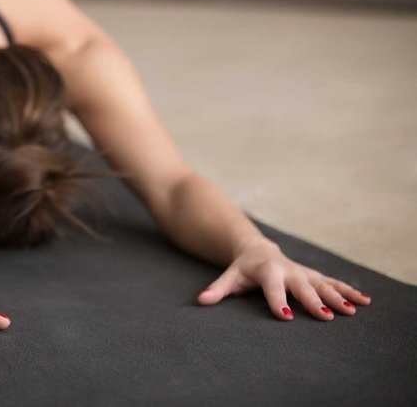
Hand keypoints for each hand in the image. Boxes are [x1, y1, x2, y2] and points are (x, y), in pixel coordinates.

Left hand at [196, 238, 371, 320]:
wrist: (257, 250)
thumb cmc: (243, 268)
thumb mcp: (230, 277)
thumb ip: (217, 289)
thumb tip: (200, 300)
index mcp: (267, 270)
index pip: (272, 287)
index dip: (278, 301)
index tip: (286, 316)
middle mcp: (289, 270)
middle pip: (303, 287)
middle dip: (314, 301)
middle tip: (327, 316)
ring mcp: (304, 272)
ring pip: (323, 284)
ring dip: (339, 296)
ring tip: (353, 310)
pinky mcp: (314, 275)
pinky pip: (334, 282)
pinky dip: (349, 290)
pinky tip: (365, 301)